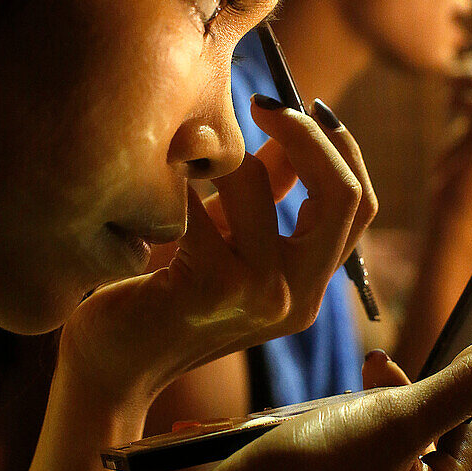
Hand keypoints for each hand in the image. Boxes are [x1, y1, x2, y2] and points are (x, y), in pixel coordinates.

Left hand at [59, 98, 376, 405]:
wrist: (112, 366)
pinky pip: (195, 198)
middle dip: (304, 133)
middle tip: (258, 104)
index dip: (335, 145)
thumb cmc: (163, 294)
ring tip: (173, 158)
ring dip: (209, 155)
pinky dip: (165, 178)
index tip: (293, 107)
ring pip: (253, 182)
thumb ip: (267, 192)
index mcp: (308, 285)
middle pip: (341, 194)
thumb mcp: (227, 239)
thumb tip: (290, 127)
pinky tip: (139, 187)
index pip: (358, 204)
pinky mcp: (211, 288)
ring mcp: (259, 296)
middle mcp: (298, 297)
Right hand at [196, 329, 471, 470]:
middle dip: (401, 389)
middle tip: (372, 367)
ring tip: (324, 403)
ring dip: (360, 406)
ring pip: (382, 439)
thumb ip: (460, 385)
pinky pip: (344, 457)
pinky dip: (328, 430)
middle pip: (429, 428)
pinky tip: (300, 425)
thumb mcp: (390, 421)